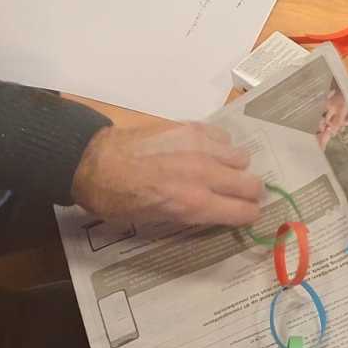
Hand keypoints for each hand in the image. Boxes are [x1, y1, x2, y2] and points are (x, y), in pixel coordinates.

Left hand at [72, 119, 262, 226]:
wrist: (94, 161)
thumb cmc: (117, 200)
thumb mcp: (153, 220)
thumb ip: (189, 214)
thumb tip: (211, 212)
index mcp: (194, 204)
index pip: (244, 211)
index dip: (248, 216)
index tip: (246, 215)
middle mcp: (205, 175)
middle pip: (252, 184)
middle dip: (250, 193)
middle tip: (240, 196)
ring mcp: (201, 147)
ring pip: (242, 158)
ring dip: (235, 168)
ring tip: (220, 171)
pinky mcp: (192, 127)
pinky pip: (223, 137)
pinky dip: (220, 147)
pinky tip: (205, 152)